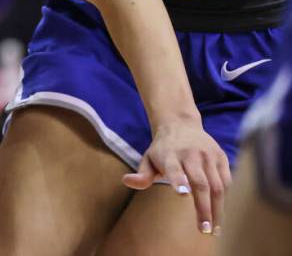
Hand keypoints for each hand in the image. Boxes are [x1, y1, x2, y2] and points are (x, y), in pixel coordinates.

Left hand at [124, 120, 230, 235]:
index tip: (182, 194)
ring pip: (217, 185)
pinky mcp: (221, 157)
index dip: (179, 181)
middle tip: (204, 229)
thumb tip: (126, 181)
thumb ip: (141, 174)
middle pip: (200, 183)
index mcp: (170, 155)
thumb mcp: (148, 158)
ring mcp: (208, 155)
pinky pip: (226, 181)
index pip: (174, 168)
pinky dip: (224, 198)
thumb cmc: (163, 149)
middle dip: (204, 207)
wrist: (181, 124)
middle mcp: (191, 154)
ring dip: (217, 209)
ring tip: (214, 229)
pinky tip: (219, 213)